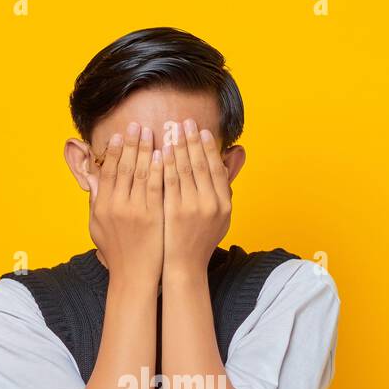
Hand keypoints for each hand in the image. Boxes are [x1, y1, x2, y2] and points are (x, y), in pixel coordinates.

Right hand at [86, 121, 163, 282]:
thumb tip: (94, 179)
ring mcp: (135, 211)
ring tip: (152, 132)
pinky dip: (158, 169)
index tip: (120, 134)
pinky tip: (163, 154)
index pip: (108, 171)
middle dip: (131, 144)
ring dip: (146, 150)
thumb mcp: (98, 226)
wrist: (133, 275)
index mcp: (102, 206)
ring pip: (140, 173)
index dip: (114, 150)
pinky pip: (156, 187)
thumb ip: (97, 201)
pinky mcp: (153, 216)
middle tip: (137, 125)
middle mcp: (116, 206)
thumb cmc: (117, 251)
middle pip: (123, 167)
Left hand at [162, 117, 231, 275]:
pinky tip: (161, 151)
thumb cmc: (200, 241)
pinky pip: (170, 182)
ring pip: (186, 170)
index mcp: (224, 204)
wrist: (185, 266)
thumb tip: (228, 160)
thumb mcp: (220, 217)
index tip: (202, 131)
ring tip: (172, 130)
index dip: (209, 148)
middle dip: (193, 140)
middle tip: (186, 122)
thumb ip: (222, 189)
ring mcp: (193, 208)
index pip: (217, 169)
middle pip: (202, 165)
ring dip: (179, 147)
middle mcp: (212, 204)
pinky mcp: (175, 212)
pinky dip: (166, 164)